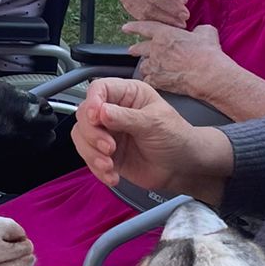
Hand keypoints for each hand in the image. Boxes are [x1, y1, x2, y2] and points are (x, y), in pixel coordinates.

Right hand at [70, 78, 231, 197]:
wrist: (183, 167)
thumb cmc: (176, 137)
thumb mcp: (154, 123)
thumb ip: (126, 117)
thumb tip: (101, 111)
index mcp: (128, 94)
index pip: (99, 89)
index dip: (92, 102)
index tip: (95, 118)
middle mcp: (114, 111)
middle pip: (84, 114)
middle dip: (92, 133)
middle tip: (108, 147)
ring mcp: (108, 133)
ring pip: (82, 136)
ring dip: (91, 153)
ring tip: (109, 165)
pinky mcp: (106, 154)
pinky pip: (88, 157)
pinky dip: (96, 169)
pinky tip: (112, 175)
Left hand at [124, 20, 224, 99]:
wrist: (207, 74)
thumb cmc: (207, 54)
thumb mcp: (206, 33)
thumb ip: (199, 30)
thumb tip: (199, 31)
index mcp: (165, 34)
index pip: (144, 27)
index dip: (134, 27)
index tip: (126, 28)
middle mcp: (156, 49)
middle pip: (139, 48)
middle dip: (135, 49)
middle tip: (132, 50)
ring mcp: (155, 66)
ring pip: (143, 66)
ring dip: (145, 66)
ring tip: (148, 68)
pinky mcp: (158, 81)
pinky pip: (148, 81)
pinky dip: (150, 81)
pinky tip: (154, 82)